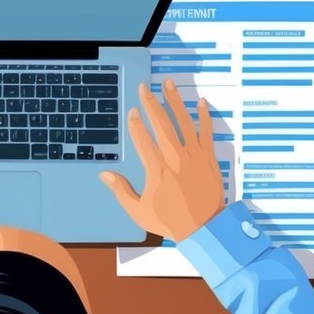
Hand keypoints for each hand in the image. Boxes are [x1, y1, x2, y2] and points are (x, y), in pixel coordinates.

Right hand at [100, 80, 224, 241]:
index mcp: (157, 170)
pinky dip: (204, 116)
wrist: (205, 229)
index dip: (136, 124)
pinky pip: (207, 132)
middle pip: (162, 124)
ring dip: (175, 101)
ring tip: (168, 84)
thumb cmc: (170, 221)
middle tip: (144, 88)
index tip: (133, 111)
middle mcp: (175, 158)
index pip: (143, 140)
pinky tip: (200, 102)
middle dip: (151, 104)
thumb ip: (121, 191)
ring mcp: (194, 156)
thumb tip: (104, 175)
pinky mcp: (209, 158)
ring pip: (184, 122)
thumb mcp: (139, 211)